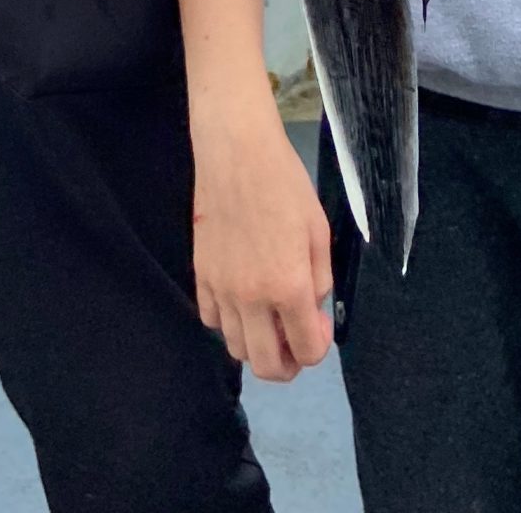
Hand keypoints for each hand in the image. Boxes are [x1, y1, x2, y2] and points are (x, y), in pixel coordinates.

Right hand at [192, 117, 335, 382]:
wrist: (236, 153)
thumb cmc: (285, 183)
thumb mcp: (318, 229)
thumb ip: (320, 278)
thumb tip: (312, 308)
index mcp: (289, 286)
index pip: (307, 351)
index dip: (319, 346)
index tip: (320, 322)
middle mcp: (252, 299)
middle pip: (267, 366)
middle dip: (288, 363)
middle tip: (296, 338)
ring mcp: (222, 290)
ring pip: (236, 348)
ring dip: (257, 344)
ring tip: (269, 318)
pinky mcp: (201, 276)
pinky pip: (212, 320)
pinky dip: (229, 321)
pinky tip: (242, 298)